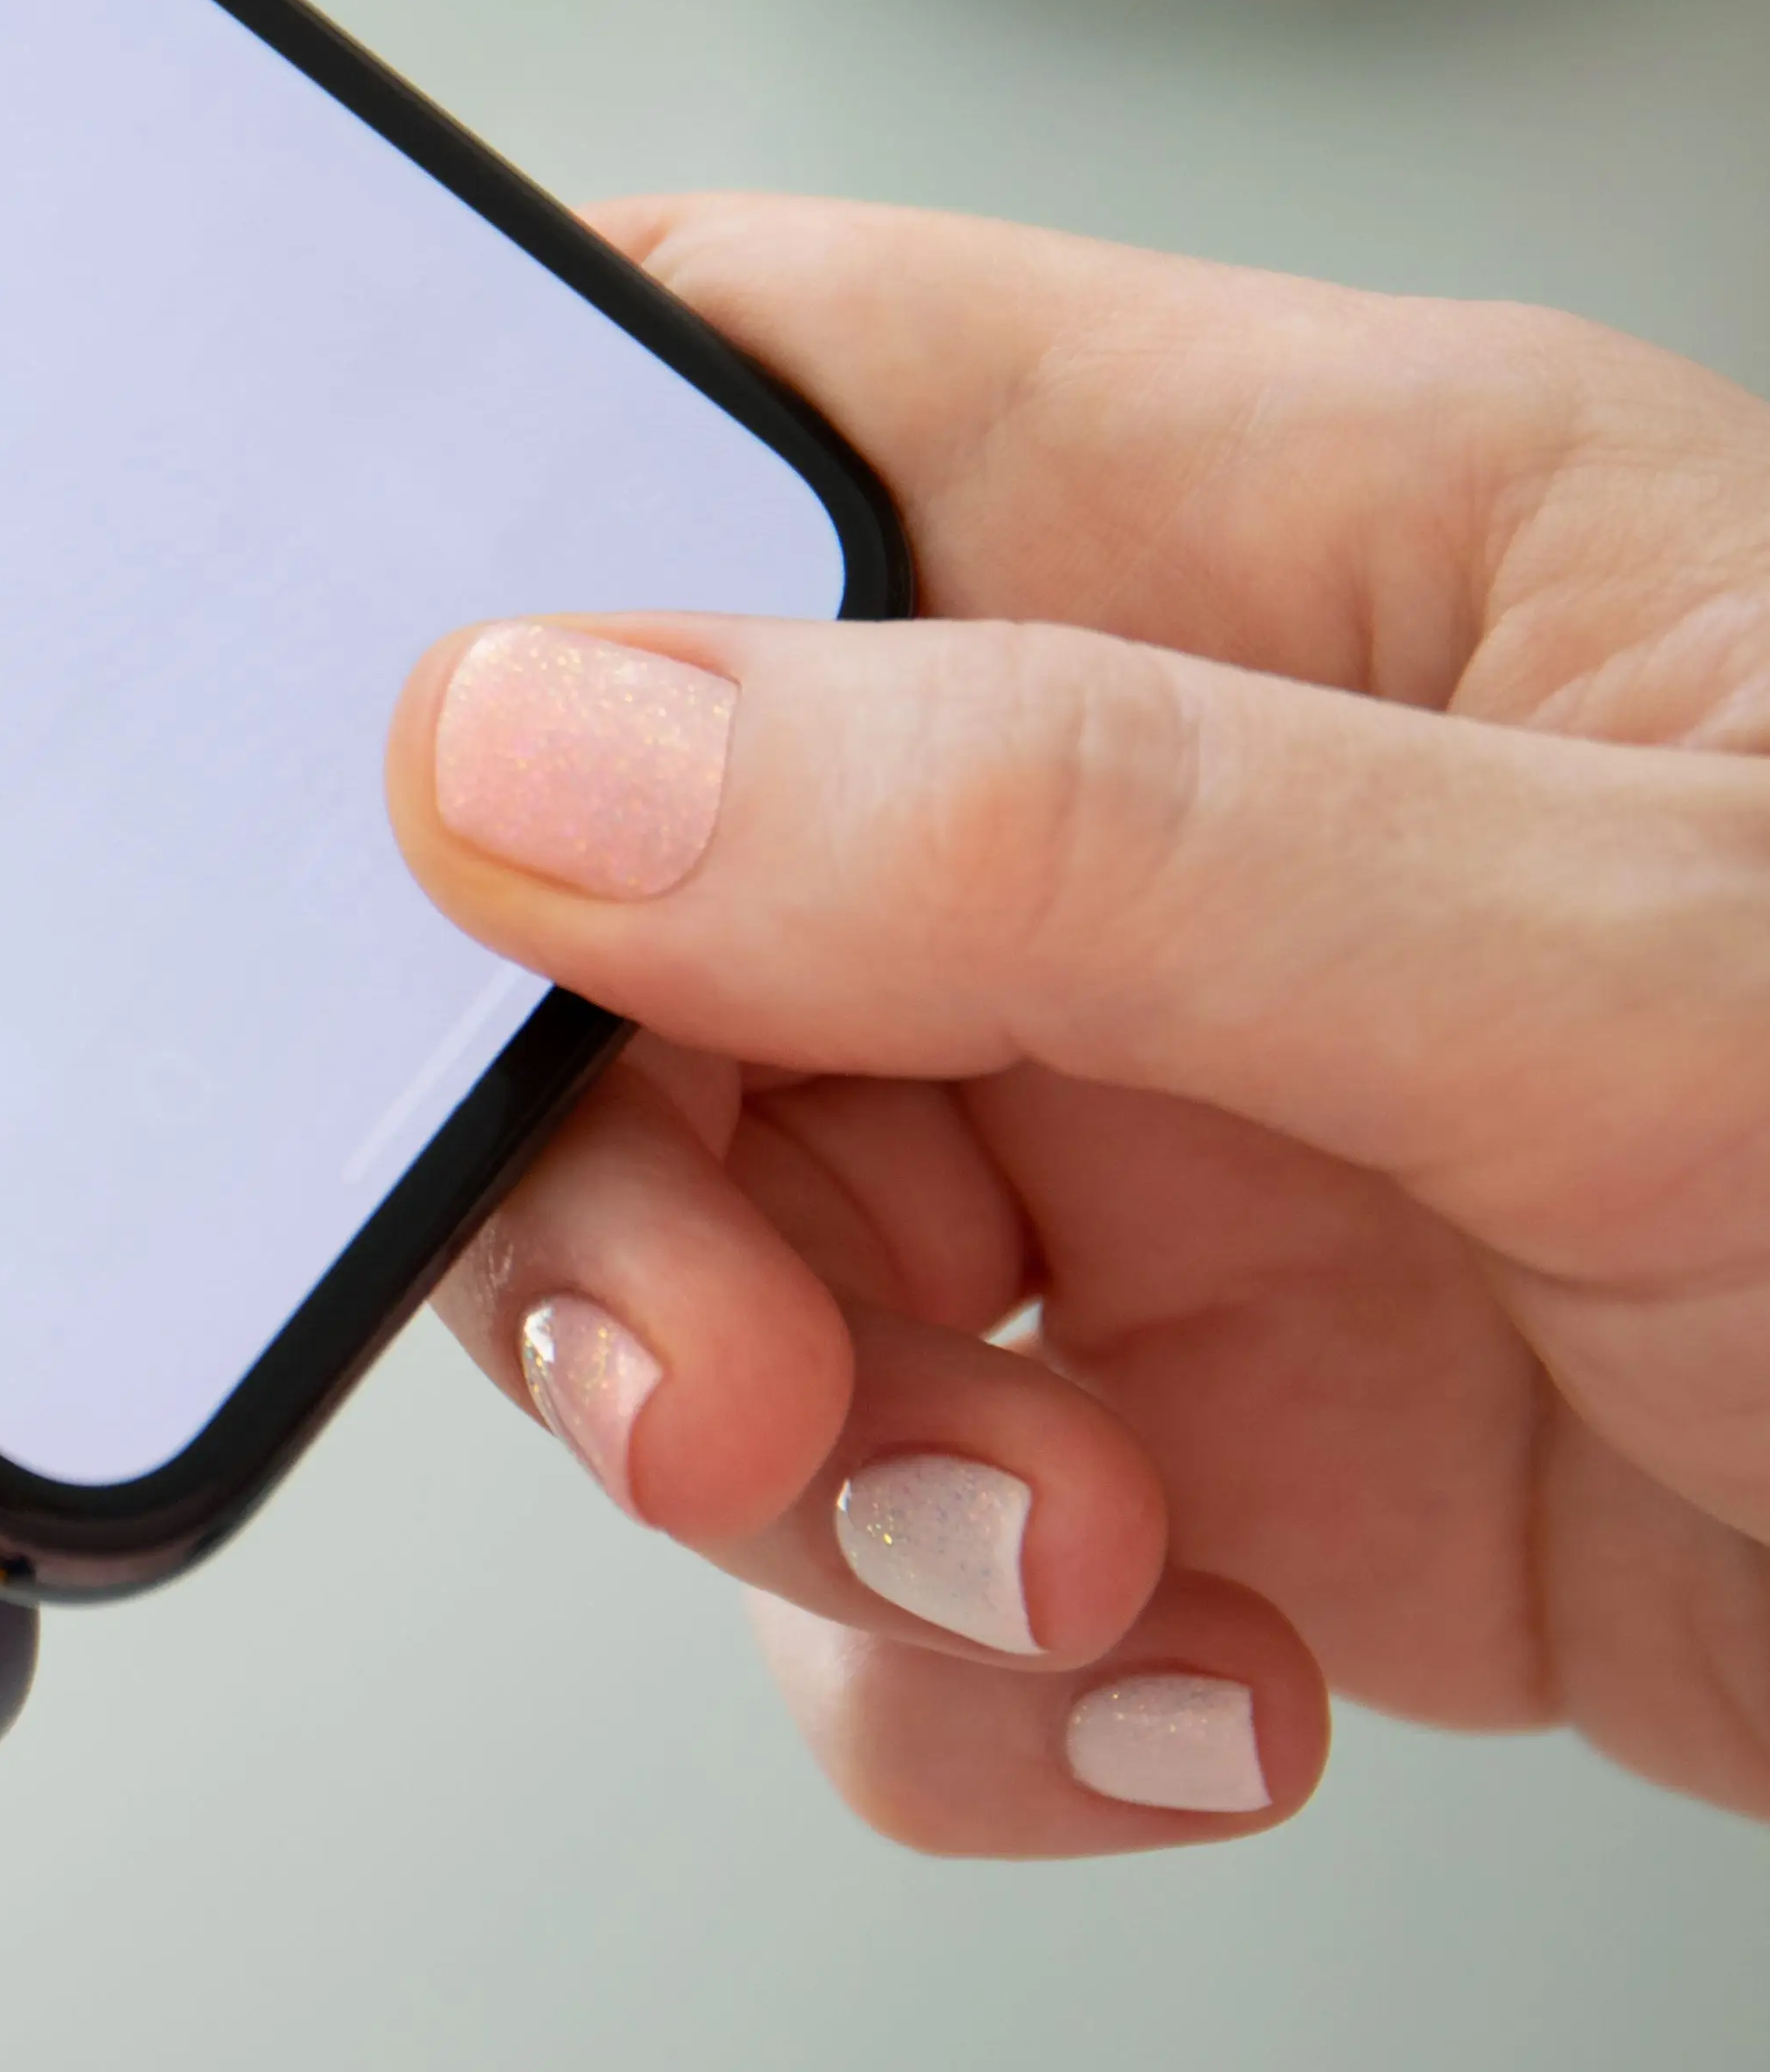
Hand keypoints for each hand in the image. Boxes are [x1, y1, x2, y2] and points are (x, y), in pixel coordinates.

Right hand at [393, 198, 1769, 1853]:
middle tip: (742, 1365)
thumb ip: (1082, 825)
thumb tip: (536, 737)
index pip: (714, 388)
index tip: (424, 843)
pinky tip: (1194, 1683)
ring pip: (711, 1234)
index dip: (470, 552)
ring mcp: (1168, 1128)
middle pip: (622, 894)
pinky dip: (954, 1671)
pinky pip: (874, 1534)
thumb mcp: (1648, 966)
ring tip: (1056, 1555)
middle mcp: (1171, 804)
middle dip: (610, 1165)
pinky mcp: (1199, 1433)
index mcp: (1270, 524)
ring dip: (789, 1456)